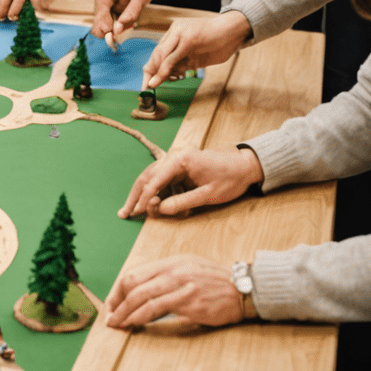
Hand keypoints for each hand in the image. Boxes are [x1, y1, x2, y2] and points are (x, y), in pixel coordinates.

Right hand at [92, 0, 167, 44]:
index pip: (99, 16)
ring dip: (117, 27)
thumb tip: (117, 31)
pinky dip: (120, 24)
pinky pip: (111, 20)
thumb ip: (131, 13)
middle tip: (128, 30)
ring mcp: (104, 0)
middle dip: (113, 29)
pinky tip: (130, 19)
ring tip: (132, 21)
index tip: (117, 40)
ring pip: (105, 23)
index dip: (107, 30)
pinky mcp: (110, 4)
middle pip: (99, 21)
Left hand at [106, 254, 243, 329]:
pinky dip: (142, 317)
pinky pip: (158, 309)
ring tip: (117, 324)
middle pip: (133, 285)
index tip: (112, 303)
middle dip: (117, 302)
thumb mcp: (187, 268)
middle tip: (110, 316)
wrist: (243, 288)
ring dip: (125, 313)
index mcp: (170, 263)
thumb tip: (141, 289)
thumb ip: (165, 276)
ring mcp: (181, 286)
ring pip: (142, 298)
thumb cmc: (214, 281)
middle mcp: (172, 271)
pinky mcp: (190, 303)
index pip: (134, 274)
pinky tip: (135, 324)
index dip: (118, 290)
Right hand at [118, 145, 262, 219]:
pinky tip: (155, 205)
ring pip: (152, 178)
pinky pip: (163, 181)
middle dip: (135, 196)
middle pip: (147, 177)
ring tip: (133, 210)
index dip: (145, 199)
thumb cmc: (230, 178)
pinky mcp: (180, 168)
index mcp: (180, 160)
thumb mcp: (209, 194)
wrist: (245, 166)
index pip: (155, 180)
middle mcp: (174, 157)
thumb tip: (161, 210)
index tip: (138, 213)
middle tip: (124, 213)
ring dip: (143, 195)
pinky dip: (157, 193)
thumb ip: (183, 202)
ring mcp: (176, 161)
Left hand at [144, 10, 252, 87]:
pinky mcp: (187, 40)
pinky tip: (159, 78)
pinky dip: (164, 70)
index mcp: (176, 32)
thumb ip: (185, 62)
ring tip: (151, 84)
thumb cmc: (220, 42)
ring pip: (161, 55)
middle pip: (157, 53)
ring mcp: (180, 33)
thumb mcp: (199, 55)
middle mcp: (175, 31)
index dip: (153, 66)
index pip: (160, 51)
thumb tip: (171, 75)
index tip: (149, 79)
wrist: (235, 29)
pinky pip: (172, 57)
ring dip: (156, 72)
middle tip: (146, 85)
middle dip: (150, 71)